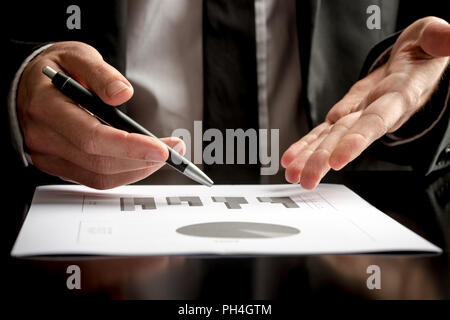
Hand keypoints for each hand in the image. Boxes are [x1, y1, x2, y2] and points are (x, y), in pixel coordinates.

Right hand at [17, 41, 184, 188]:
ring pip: (99, 177)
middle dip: (143, 160)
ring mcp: (49, 156)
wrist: (25, 85)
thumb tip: (122, 93)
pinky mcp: (58, 166)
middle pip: (99, 163)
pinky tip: (142, 161)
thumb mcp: (76, 55)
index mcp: (46, 106)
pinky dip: (124, 173)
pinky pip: (94, 179)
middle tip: (174, 149)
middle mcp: (44, 137)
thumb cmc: (54, 69)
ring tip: (164, 154)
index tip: (162, 149)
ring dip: (138, 170)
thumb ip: (100, 73)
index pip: (91, 137)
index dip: (129, 147)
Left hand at [282, 17, 449, 188]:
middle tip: (306, 178)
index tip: (338, 159)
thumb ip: (437, 38)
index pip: (376, 121)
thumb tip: (447, 36)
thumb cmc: (423, 53)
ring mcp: (359, 115)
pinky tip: (292, 158)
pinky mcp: (347, 112)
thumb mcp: (432, 38)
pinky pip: (324, 131)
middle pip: (347, 137)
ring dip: (311, 158)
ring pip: (331, 138)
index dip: (358, 140)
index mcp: (399, 96)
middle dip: (324, 159)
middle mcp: (376, 112)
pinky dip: (307, 144)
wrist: (414, 64)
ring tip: (293, 174)